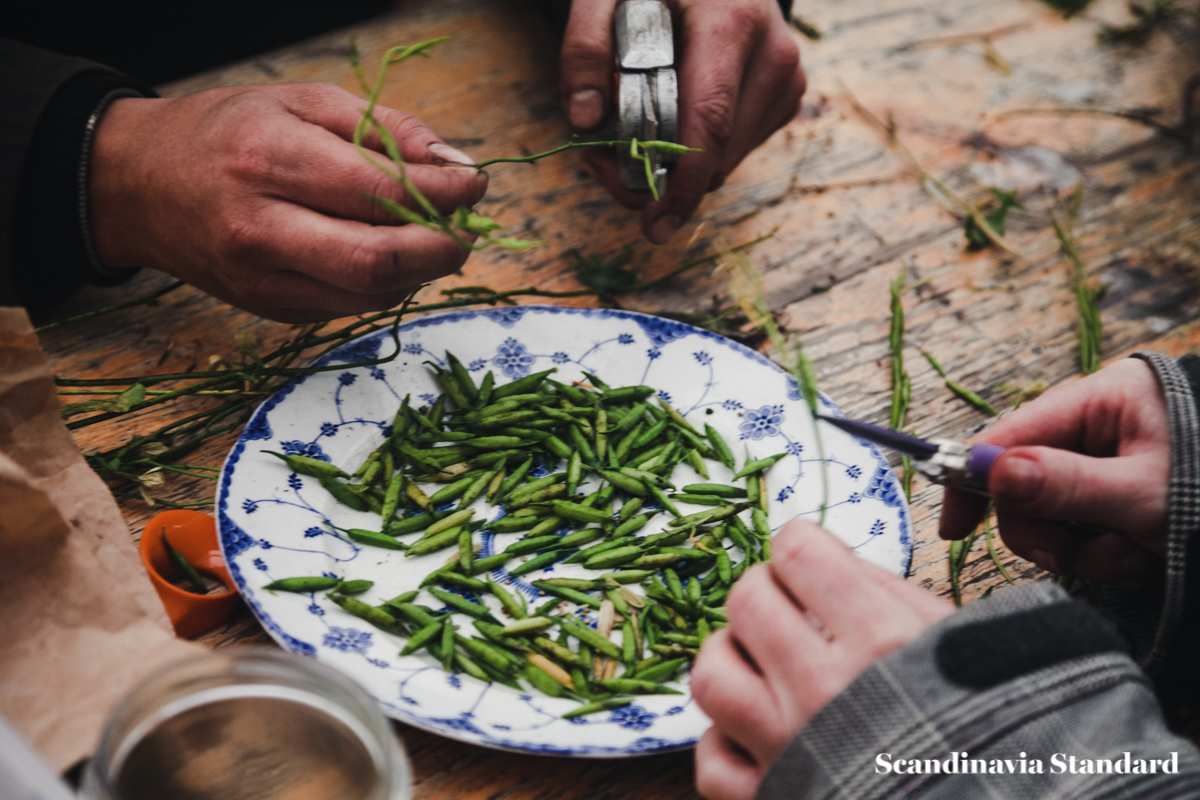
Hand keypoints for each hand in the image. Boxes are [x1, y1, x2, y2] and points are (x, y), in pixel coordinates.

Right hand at [90, 83, 487, 321]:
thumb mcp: (303, 100)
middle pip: (377, 260)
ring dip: (419, 271)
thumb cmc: (229, 131)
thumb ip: (384, 128)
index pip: (381, 192)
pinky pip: (348, 306)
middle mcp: (261, 227)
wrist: (138, 185)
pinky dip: (384, 284)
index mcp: (270, 160)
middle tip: (465, 230)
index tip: (475, 183)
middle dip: (442, 248)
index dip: (445, 193)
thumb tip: (453, 162)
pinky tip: (388, 256)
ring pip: (370, 293)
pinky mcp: (268, 309)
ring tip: (431, 238)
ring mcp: (261, 279)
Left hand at [561, 0, 804, 242]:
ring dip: (672, 168)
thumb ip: (584, 47)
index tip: (655, 224)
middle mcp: (773, 56)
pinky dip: (694, 154)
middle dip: (654, 177)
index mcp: (732, 23)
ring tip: (624, 130)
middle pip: (714, 155)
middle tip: (597, 157)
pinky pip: (732, 152)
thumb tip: (584, 122)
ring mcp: (785, 82)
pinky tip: (667, 122)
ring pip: (723, 163)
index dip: (680, 182)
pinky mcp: (784, 100)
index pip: (710, 121)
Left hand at [691, 520, 951, 799]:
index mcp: (883, 642)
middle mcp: (827, 692)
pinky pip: (713, 759)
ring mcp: (790, 748)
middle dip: (764, 590)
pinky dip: (724, 741)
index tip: (807, 558)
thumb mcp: (961, 641)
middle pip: (746, 602)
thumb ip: (891, 592)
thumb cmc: (989, 722)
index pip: (797, 553)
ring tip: (758, 660)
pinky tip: (753, 731)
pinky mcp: (769, 799)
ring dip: (729, 656)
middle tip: (784, 604)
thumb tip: (827, 559)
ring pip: (712, 675)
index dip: (800, 546)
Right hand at [940, 358, 1168, 587]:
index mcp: (1100, 399)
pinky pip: (1087, 532)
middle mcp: (1098, 425)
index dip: (974, 480)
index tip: (954, 529)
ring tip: (1135, 555)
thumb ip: (1064, 485)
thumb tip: (991, 473)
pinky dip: (1110, 554)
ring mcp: (1109, 463)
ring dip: (1088, 549)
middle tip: (1075, 555)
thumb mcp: (1144, 493)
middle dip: (1048, 529)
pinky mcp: (1122, 497)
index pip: (1008, 435)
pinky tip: (1146, 556)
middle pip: (1025, 485)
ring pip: (1055, 517)